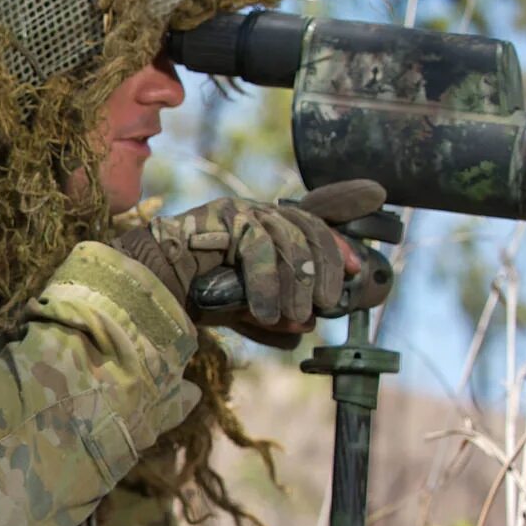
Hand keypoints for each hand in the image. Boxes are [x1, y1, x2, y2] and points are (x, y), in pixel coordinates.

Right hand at [114, 180, 386, 345]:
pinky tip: (267, 311)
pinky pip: (258, 247)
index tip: (378, 198)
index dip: (347, 198)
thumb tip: (307, 326)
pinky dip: (268, 284)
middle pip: (311, 225)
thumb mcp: (248, 308)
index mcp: (267, 229)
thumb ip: (279, 316)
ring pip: (289, 236)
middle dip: (330, 262)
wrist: (147, 291)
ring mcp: (240, 210)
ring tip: (298, 313)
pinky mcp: (223, 218)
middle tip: (333, 300)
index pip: (315, 207)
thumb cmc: (194, 297)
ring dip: (300, 281)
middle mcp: (257, 212)